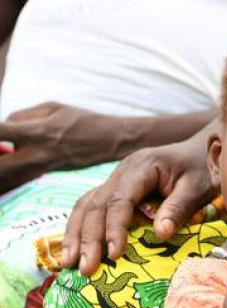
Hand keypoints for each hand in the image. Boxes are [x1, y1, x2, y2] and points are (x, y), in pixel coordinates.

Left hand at [0, 102, 124, 191]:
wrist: (113, 142)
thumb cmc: (83, 120)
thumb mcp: (53, 107)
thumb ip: (22, 116)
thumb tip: (3, 126)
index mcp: (37, 132)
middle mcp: (38, 153)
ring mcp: (43, 168)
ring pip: (6, 177)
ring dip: (1, 169)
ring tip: (3, 156)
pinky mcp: (48, 175)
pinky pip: (18, 179)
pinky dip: (5, 177)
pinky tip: (5, 172)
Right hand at [62, 133, 217, 274]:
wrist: (203, 150)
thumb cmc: (204, 168)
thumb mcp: (198, 188)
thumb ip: (179, 208)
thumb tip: (160, 235)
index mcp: (142, 166)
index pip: (120, 200)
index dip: (114, 228)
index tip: (115, 254)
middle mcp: (123, 171)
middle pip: (96, 204)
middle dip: (88, 238)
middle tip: (84, 268)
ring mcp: (117, 178)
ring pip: (86, 204)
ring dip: (75, 234)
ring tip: (67, 263)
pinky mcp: (117, 188)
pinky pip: (91, 206)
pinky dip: (81, 227)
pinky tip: (74, 247)